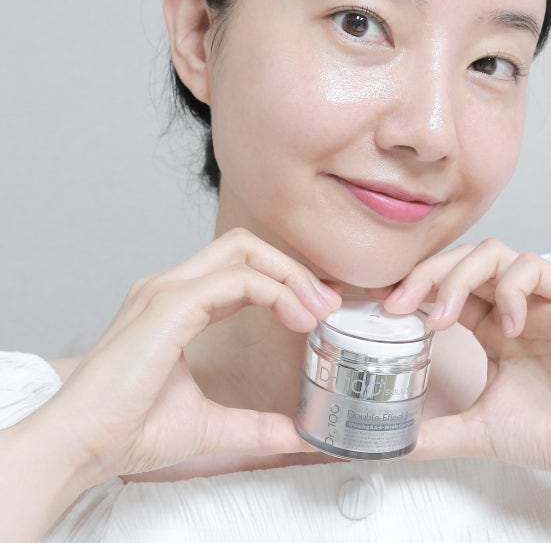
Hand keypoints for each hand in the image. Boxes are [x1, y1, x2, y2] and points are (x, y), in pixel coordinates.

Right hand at [29, 227, 340, 484]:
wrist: (79, 447)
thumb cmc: (127, 431)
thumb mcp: (210, 425)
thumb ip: (255, 425)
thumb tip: (298, 435)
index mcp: (178, 305)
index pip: (241, 271)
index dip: (285, 281)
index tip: (319, 309)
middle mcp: (171, 287)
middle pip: (244, 247)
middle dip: (291, 268)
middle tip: (326, 304)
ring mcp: (167, 290)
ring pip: (242, 251)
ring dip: (289, 275)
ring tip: (317, 311)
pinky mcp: (168, 304)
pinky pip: (235, 280)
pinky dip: (274, 292)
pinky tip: (295, 318)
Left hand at [382, 240, 550, 483]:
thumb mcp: (477, 429)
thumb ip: (435, 431)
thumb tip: (392, 444)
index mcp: (490, 325)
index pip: (445, 286)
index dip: (413, 287)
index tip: (381, 304)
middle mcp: (512, 304)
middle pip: (463, 259)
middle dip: (426, 274)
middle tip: (400, 305)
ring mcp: (541, 298)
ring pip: (493, 253)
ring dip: (460, 278)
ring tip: (446, 320)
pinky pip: (533, 268)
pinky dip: (512, 291)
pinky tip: (507, 329)